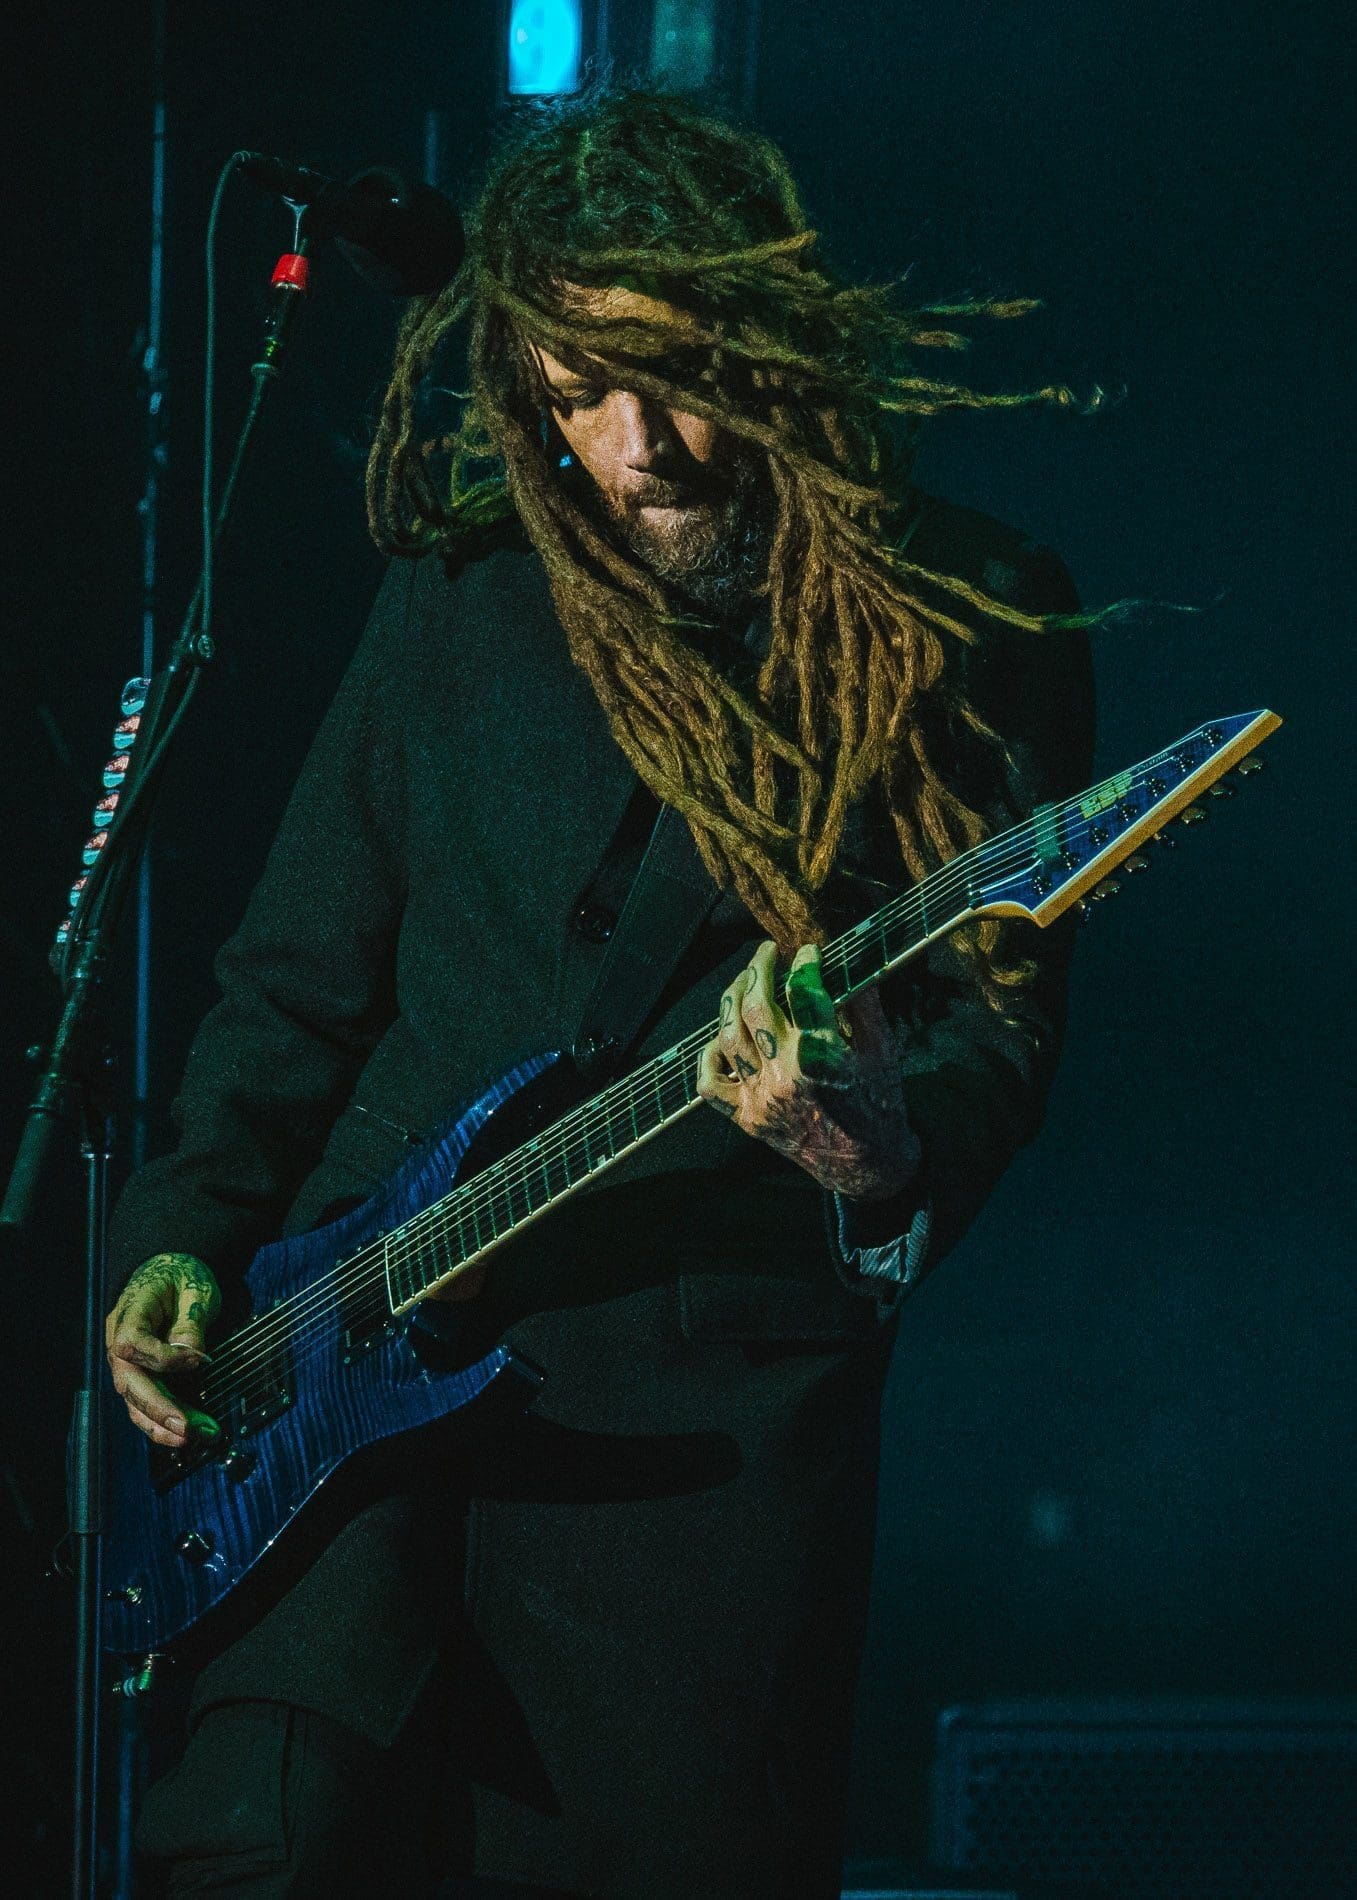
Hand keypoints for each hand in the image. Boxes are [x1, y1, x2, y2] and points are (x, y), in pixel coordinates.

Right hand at [105, 1253, 221, 1449]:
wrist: (170, 1273)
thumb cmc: (183, 1276)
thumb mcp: (196, 1288)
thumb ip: (191, 1319)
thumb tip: (193, 1354)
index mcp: (130, 1312)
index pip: (131, 1342)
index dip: (162, 1357)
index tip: (199, 1359)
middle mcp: (119, 1341)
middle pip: (129, 1381)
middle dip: (158, 1408)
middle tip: (189, 1428)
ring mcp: (127, 1361)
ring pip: (134, 1401)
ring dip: (162, 1424)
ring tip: (194, 1438)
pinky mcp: (140, 1375)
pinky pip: (144, 1404)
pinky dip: (162, 1423)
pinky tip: (186, 1436)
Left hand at [697, 940, 920, 1200]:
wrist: (866, 1165)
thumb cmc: (879, 1104)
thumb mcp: (882, 1050)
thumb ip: (863, 1005)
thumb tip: (848, 962)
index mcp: (822, 1058)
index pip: (802, 992)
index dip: (804, 963)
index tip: (807, 951)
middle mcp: (784, 1076)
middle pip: (755, 1007)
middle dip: (758, 969)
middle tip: (766, 952)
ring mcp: (760, 1098)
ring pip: (727, 1036)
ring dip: (732, 1000)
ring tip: (745, 982)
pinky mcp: (746, 1117)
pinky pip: (709, 1083)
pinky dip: (708, 1055)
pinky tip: (722, 1036)